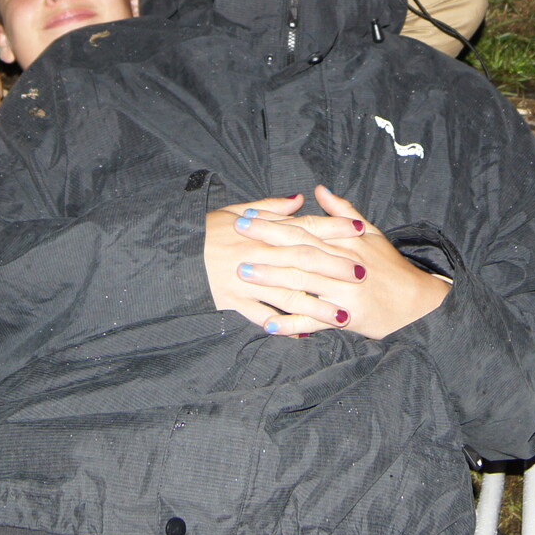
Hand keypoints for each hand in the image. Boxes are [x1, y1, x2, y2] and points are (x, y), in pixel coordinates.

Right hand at [206, 194, 362, 333]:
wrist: (172, 253)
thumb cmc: (207, 231)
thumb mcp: (236, 210)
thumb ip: (271, 208)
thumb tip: (301, 199)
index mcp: (260, 230)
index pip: (304, 226)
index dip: (333, 227)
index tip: (359, 228)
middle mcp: (257, 255)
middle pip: (303, 261)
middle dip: (334, 267)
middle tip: (361, 273)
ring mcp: (246, 281)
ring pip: (287, 294)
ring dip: (317, 305)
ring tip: (342, 315)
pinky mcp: (233, 302)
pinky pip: (261, 317)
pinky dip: (283, 326)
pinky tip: (303, 334)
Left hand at [236, 185, 451, 339]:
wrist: (416, 303)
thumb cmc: (389, 266)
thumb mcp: (371, 232)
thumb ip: (342, 211)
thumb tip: (318, 189)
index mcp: (346, 241)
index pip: (304, 227)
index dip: (275, 221)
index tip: (248, 216)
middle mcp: (343, 263)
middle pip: (299, 251)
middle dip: (266, 244)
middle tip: (237, 239)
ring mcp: (344, 292)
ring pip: (304, 283)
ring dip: (272, 278)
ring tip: (245, 273)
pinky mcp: (347, 318)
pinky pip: (315, 321)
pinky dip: (292, 323)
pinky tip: (268, 324)